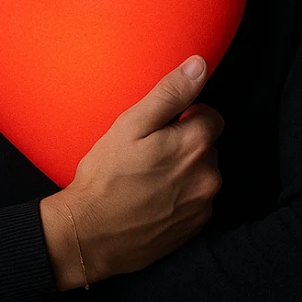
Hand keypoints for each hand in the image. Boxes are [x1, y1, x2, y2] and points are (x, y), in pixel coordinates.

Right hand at [40, 55, 223, 287]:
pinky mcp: (195, 228)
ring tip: (148, 179)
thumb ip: (170, 93)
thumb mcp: (131, 125)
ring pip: (202, 175)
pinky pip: (196, 202)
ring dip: (184, 172)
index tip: (159, 130)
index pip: (211, 116)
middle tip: (148, 155)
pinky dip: (181, 198)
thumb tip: (200, 65)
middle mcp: (208, 175)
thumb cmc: (105, 177)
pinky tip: (153, 200)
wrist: (89, 236)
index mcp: (195, 144)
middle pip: (208, 147)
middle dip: (185, 145)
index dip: (185, 118)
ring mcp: (203, 205)